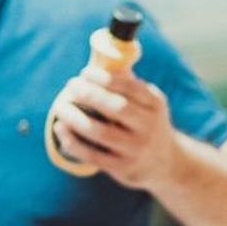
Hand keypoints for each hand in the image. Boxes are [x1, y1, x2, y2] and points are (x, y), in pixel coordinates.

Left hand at [50, 67, 185, 189]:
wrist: (165, 163)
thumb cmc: (146, 124)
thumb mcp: (148, 103)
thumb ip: (128, 85)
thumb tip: (102, 57)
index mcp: (155, 104)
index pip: (131, 87)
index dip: (105, 78)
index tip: (85, 73)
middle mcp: (149, 126)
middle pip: (118, 108)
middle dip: (90, 94)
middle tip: (71, 86)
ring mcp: (136, 149)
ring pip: (102, 132)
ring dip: (76, 118)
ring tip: (61, 108)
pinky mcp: (123, 168)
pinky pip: (93, 155)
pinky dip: (73, 142)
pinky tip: (61, 129)